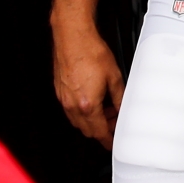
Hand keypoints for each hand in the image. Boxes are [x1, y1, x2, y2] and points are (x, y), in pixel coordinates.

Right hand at [51, 15, 123, 148]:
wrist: (73, 38)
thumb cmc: (91, 53)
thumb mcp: (115, 77)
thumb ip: (119, 97)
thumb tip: (123, 109)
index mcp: (88, 104)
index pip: (99, 131)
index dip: (108, 140)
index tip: (112, 143)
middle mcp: (73, 105)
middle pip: (87, 129)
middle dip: (101, 130)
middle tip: (114, 123)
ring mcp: (64, 99)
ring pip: (78, 121)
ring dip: (92, 120)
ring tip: (106, 109)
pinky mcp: (60, 91)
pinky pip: (71, 109)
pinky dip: (82, 111)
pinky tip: (93, 99)